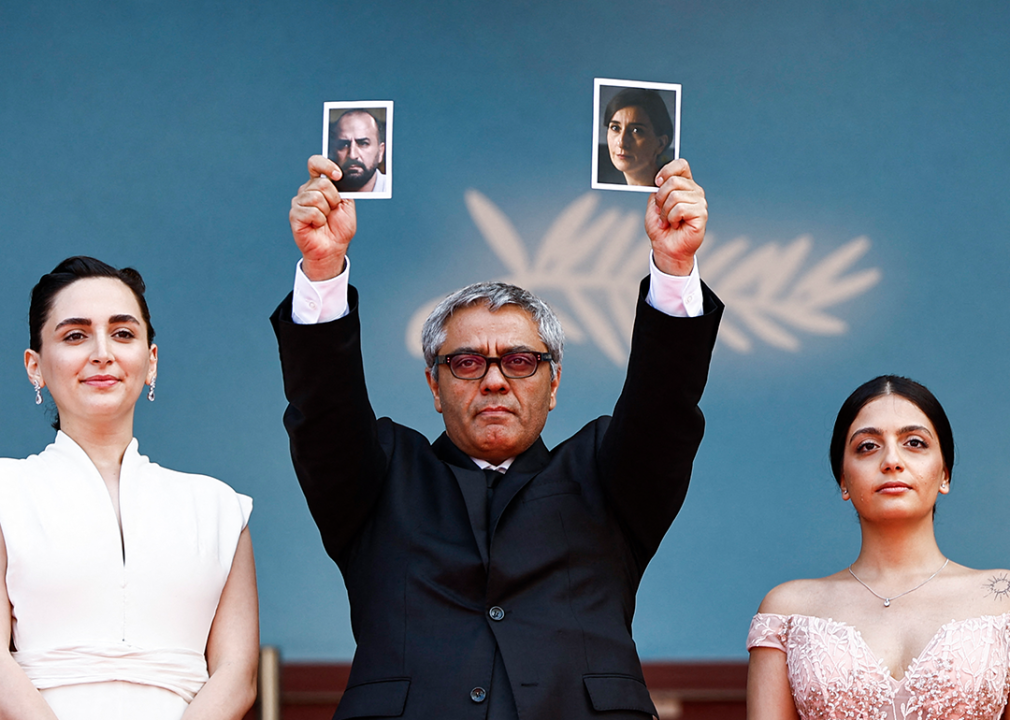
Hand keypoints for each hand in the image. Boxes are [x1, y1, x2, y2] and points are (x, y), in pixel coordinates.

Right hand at [289, 155, 356, 280]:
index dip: (326, 165)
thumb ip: (343, 189)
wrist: (333, 247)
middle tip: (333, 210)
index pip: (315, 164)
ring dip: (326, 211)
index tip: (338, 175)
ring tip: (324, 219)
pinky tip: (317, 225)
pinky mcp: (295, 215)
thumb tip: (338, 177)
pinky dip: (319, 220)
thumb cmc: (339, 227)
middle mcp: (306, 191)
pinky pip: (311, 211)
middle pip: (322, 183)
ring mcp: (299, 202)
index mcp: (318, 185)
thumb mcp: (347, 204)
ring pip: (316, 198)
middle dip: (334, 199)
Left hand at [645, 158, 706, 275]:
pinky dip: (671, 218)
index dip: (667, 171)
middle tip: (660, 211)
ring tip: (667, 220)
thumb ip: (658, 189)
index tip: (657, 183)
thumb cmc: (661, 227)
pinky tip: (674, 224)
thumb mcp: (654, 204)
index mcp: (684, 184)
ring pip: (675, 195)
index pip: (681, 164)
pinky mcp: (701, 213)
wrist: (665, 247)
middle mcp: (694, 191)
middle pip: (674, 180)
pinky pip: (681, 208)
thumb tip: (660, 180)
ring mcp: (699, 201)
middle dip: (660, 198)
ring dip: (665, 211)